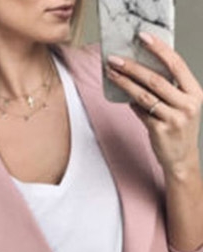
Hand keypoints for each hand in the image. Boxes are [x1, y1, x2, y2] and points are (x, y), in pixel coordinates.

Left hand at [105, 32, 202, 177]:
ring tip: (111, 74)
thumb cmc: (177, 131)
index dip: (159, 49)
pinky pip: (141, 113)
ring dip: (125, 83)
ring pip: (144, 95)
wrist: (181, 159)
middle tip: (115, 59)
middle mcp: (187, 104)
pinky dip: (131, 104)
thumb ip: (165, 92)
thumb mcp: (179, 107)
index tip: (143, 38)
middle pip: (156, 79)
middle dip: (133, 67)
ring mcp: (174, 118)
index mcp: (195, 93)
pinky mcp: (160, 130)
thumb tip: (139, 75)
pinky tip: (122, 97)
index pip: (176, 64)